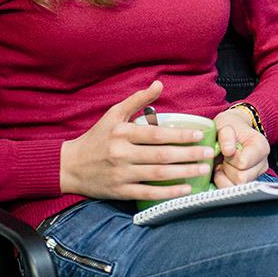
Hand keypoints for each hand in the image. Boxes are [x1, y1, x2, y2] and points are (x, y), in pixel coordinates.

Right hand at [59, 81, 216, 200]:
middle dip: (188, 154)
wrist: (69, 166)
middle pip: (161, 155)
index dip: (180, 135)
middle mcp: (121, 154)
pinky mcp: (119, 191)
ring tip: (202, 169)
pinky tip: (185, 189)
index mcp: (122, 133)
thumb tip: (159, 83)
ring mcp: (121, 174)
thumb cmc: (96, 137)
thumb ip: (137, 100)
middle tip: (209, 153)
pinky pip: (148, 193)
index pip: (157, 134)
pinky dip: (167, 192)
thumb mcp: (113, 114)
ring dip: (183, 173)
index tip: (200, 135)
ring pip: (157, 174)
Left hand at [212, 107, 270, 186]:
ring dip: (224, 177)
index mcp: (261, 147)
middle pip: (241, 178)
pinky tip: (223, 172)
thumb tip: (228, 151)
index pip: (243, 163)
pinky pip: (232, 190)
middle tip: (223, 158)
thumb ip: (226, 136)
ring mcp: (256, 174)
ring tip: (222, 164)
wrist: (233, 132)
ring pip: (237, 186)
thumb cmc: (230, 129)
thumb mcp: (226, 126)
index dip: (230, 158)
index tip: (227, 150)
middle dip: (227, 169)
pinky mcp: (248, 182)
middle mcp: (262, 163)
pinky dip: (223, 182)